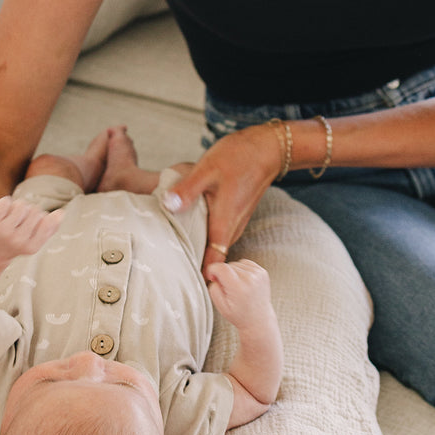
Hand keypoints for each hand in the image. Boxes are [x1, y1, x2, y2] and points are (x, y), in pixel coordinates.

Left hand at [0, 196, 62, 264]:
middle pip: (35, 210)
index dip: (41, 218)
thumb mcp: (36, 239)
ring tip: (12, 218)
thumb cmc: (17, 242)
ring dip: (17, 207)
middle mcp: (19, 241)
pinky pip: (6, 202)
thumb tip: (61, 213)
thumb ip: (51, 228)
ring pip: (21, 204)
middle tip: (19, 224)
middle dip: (29, 212)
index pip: (46, 220)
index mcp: (32, 247)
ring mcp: (5, 232)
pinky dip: (5, 204)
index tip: (33, 225)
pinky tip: (2, 215)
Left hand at [161, 126, 280, 276]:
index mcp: (223, 225)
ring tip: (173, 254)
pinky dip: (204, 237)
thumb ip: (187, 190)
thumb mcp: (207, 170)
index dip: (199, 278)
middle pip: (211, 259)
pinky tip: (188, 230)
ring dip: (198, 250)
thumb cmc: (239, 157)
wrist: (267, 149)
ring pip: (214, 247)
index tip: (182, 285)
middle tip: (167, 270)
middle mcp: (231, 230)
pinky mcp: (234, 217)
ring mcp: (235, 224)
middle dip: (193, 266)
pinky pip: (217, 235)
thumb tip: (167, 205)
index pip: (213, 264)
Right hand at [205, 259, 273, 332]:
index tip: (212, 276)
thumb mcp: (220, 305)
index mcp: (238, 288)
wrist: (258, 319)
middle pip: (228, 265)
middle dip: (223, 274)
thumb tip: (214, 274)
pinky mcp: (262, 272)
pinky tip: (242, 281)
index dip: (213, 270)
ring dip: (233, 272)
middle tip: (226, 287)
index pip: (221, 268)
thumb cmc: (240, 315)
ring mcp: (258, 275)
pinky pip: (246, 263)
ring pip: (236, 263)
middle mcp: (249, 279)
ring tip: (236, 286)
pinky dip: (241, 270)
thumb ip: (213, 288)